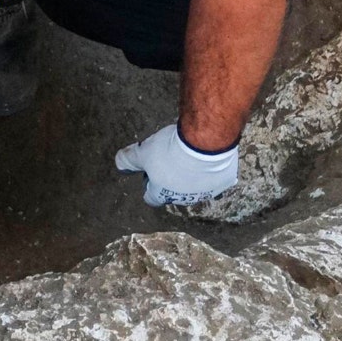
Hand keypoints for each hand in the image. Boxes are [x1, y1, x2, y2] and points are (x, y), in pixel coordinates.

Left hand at [114, 124, 237, 206]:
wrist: (204, 141)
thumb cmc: (171, 148)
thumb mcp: (143, 151)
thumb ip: (129, 160)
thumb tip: (119, 164)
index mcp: (162, 194)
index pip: (151, 198)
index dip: (149, 184)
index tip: (151, 170)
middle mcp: (184, 199)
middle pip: (174, 193)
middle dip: (172, 179)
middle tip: (172, 159)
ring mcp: (205, 192)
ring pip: (197, 188)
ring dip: (193, 177)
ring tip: (192, 156)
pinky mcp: (223, 183)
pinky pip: (217, 180)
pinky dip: (213, 172)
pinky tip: (210, 157)